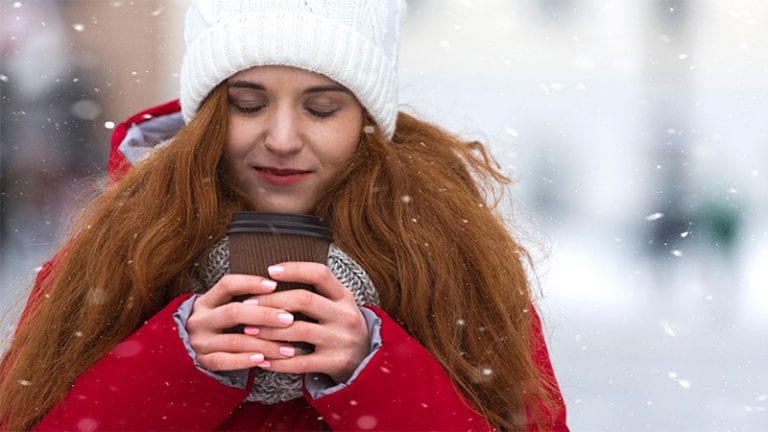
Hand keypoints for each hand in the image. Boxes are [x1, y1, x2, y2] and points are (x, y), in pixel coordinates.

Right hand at [186, 274, 296, 370]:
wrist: (195, 350)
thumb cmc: (222, 326)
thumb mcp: (225, 307)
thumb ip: (246, 300)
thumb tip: (281, 290)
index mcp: (206, 301)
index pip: (227, 284)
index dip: (250, 283)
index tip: (274, 285)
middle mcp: (200, 320)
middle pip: (233, 312)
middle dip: (265, 315)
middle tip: (289, 319)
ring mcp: (200, 341)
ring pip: (234, 341)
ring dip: (264, 344)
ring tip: (286, 348)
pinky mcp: (202, 361)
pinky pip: (224, 361)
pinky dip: (244, 360)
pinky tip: (263, 359)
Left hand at [253, 262, 369, 383]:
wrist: (366, 361)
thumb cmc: (341, 327)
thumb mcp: (339, 305)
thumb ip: (316, 291)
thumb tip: (273, 276)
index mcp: (344, 296)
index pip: (320, 273)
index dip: (294, 269)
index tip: (269, 271)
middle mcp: (345, 315)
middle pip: (305, 300)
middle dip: (272, 301)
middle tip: (247, 304)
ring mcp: (341, 340)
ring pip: (299, 331)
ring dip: (269, 330)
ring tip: (248, 330)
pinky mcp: (335, 363)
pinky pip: (301, 362)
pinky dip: (278, 361)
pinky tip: (262, 359)